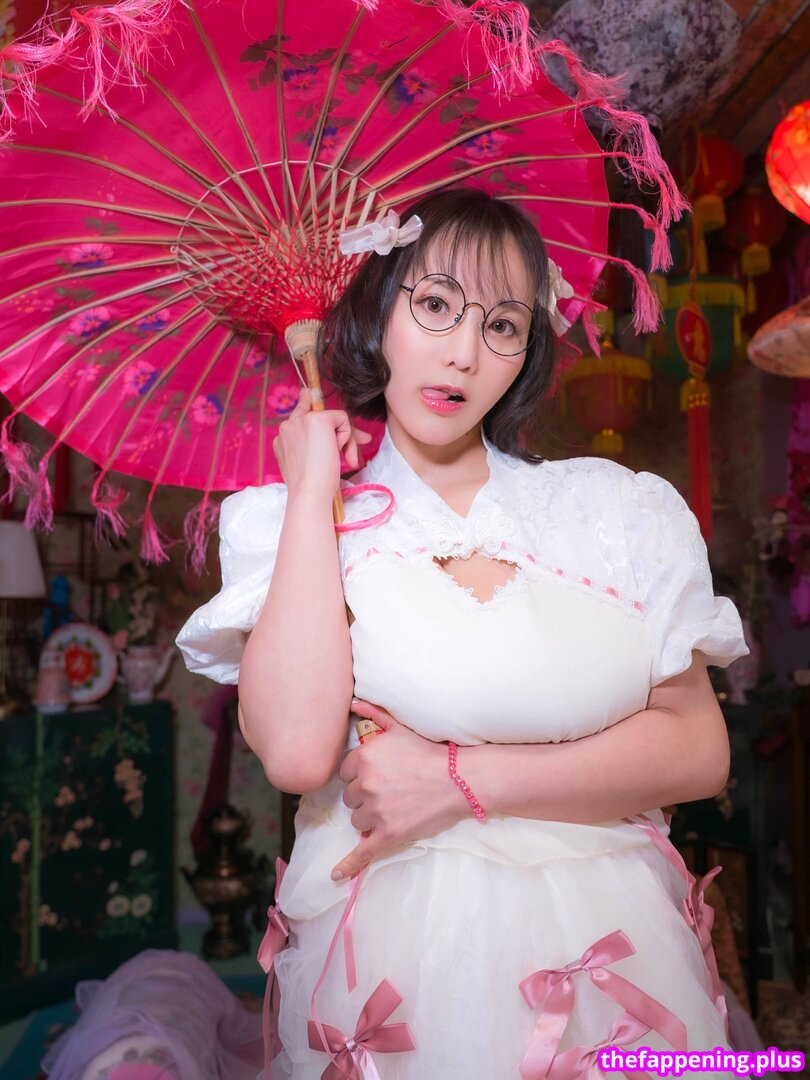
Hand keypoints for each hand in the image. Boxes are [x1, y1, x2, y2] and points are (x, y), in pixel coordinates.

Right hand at [272, 388, 371, 501]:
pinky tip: (338, 452)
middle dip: (342, 431)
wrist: (309, 492)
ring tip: (342, 459)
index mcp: (284, 438)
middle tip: (357, 444)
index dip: (305, 402)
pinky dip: (347, 437)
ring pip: (333, 419)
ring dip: (344, 440)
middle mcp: (288, 426)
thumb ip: (328, 446)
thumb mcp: (317, 463)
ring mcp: (301, 421)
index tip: (306, 393)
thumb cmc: (313, 485)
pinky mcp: (317, 419)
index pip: (297, 413)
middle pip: (320, 416)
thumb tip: (363, 436)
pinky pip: (342, 419)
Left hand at [331, 699, 468, 880]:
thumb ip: (373, 714)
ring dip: (370, 817)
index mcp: (364, 758)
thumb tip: (353, 703)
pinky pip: (363, 852)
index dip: (361, 775)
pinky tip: (336, 876)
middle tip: (392, 790)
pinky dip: (349, 866)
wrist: (459, 779)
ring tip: (396, 807)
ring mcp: (376, 811)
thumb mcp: (399, 728)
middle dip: (366, 796)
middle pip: (350, 797)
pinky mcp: (388, 834)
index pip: (345, 773)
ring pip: (357, 819)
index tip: (380, 775)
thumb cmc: (430, 752)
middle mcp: (366, 784)